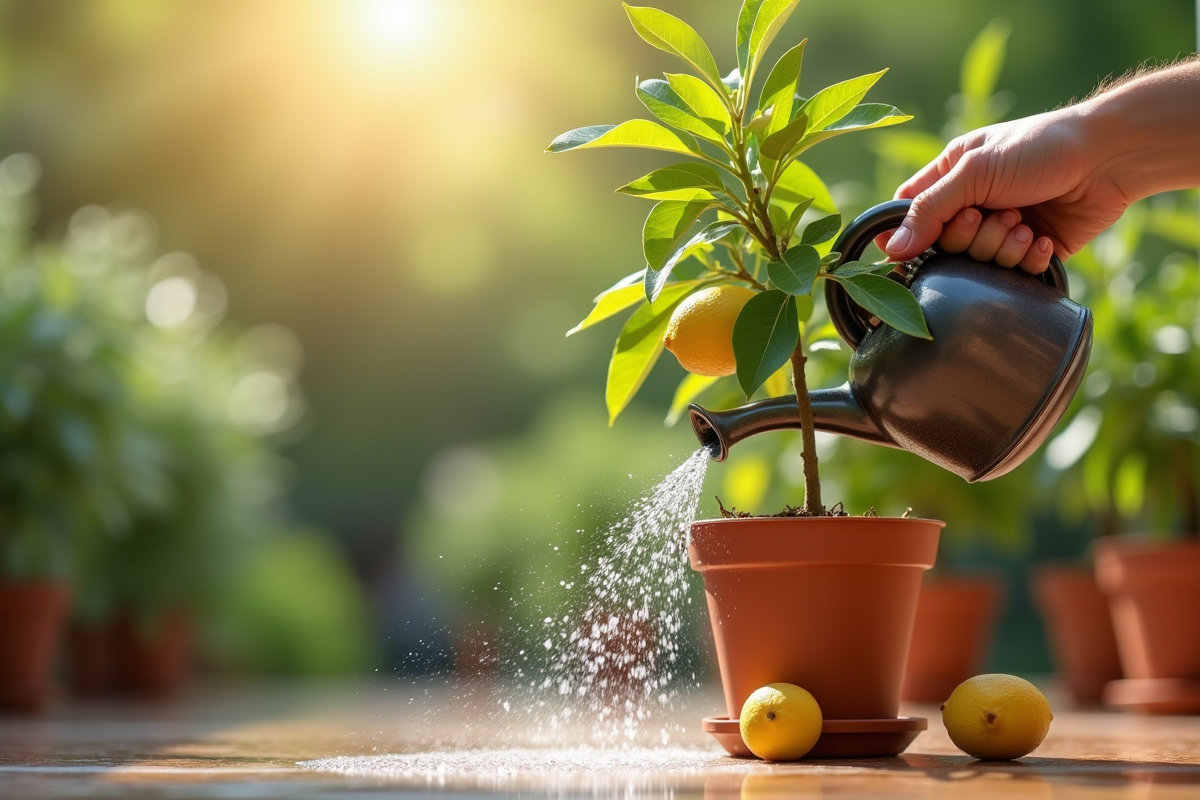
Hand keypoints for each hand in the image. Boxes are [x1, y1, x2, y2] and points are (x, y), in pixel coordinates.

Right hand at [880, 108, 1131, 272]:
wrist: (1108, 158)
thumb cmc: (1038, 149)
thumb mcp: (975, 171)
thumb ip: (930, 209)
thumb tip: (890, 250)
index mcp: (951, 177)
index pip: (907, 213)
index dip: (904, 234)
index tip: (906, 250)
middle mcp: (972, 205)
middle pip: (943, 246)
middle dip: (971, 237)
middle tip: (996, 214)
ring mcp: (1002, 230)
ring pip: (979, 263)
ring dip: (1003, 246)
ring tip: (1026, 223)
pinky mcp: (1032, 252)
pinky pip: (1015, 273)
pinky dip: (1029, 258)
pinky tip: (1043, 237)